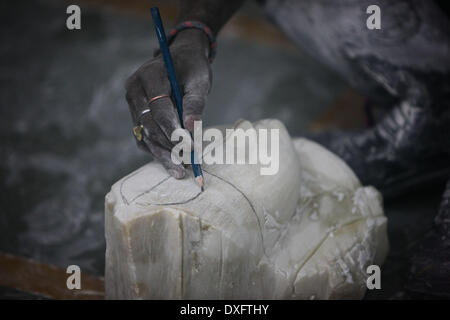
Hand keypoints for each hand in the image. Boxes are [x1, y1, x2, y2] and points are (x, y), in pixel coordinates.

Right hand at [125, 29, 211, 178]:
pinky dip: (157, 150)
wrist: (181, 59)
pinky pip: (143, 137)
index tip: (190, 147)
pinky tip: (171, 163)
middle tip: (186, 165)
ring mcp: (132, 103)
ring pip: (145, 135)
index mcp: (149, 76)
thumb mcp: (199, 81)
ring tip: (179, 172)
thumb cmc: (192, 68)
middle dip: (168, 147)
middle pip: (149, 125)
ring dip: (162, 155)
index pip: (159, 109)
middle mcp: (134, 90)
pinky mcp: (135, 115)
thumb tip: (191, 129)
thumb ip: (194, 104)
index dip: (174, 131)